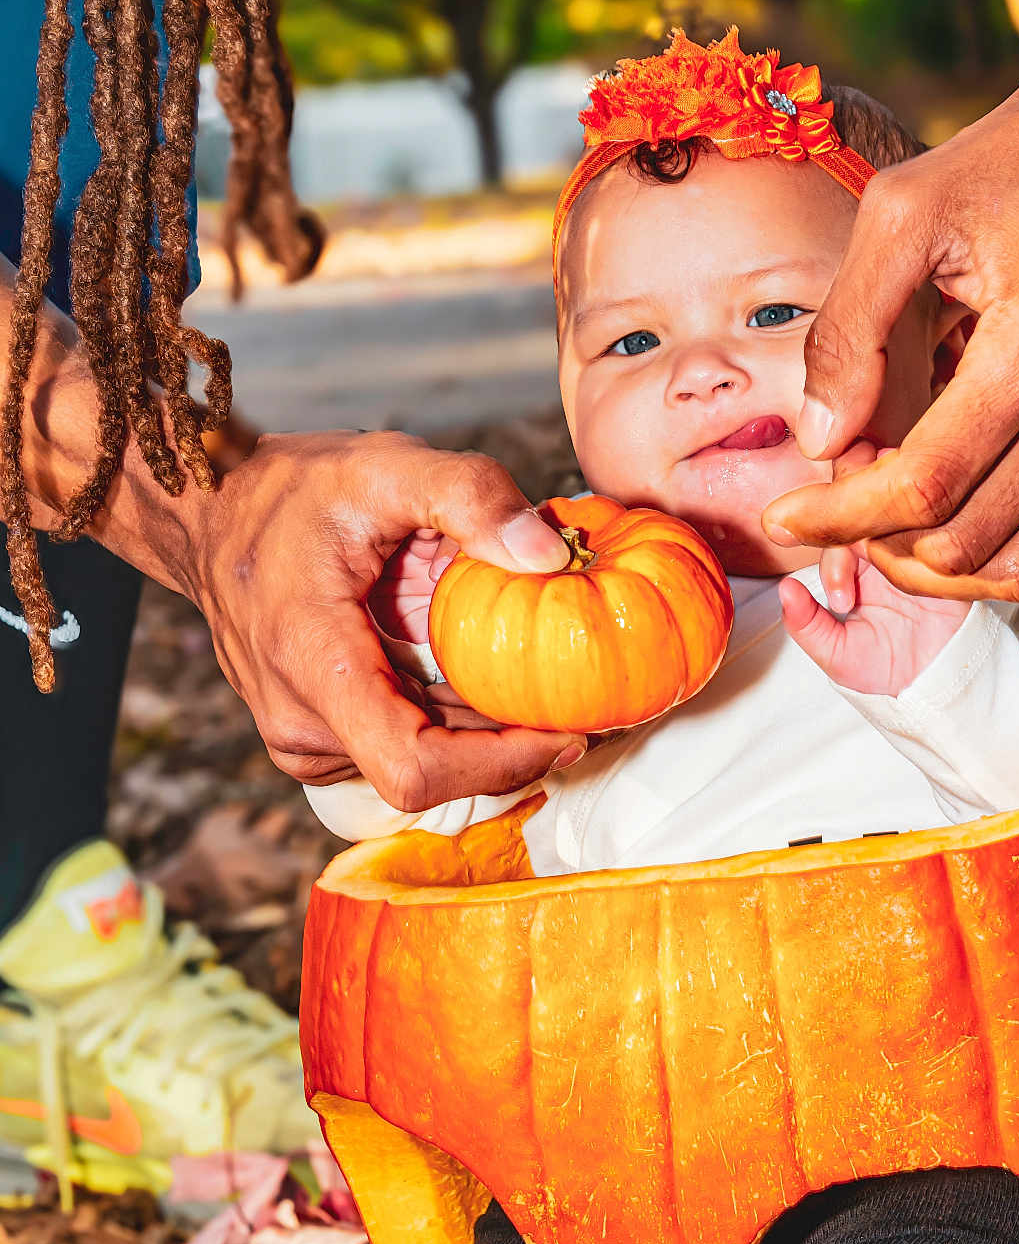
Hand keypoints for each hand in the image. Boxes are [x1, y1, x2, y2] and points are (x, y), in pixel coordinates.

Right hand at [159, 430, 582, 809]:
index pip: (415, 768)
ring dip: (485, 738)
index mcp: (312, 665)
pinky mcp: (313, 738)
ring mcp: (301, 739)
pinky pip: (397, 749)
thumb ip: (471, 496)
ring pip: (419, 768)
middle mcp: (299, 722)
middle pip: (431, 777)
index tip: (566, 732)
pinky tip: (486, 681)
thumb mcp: (385, 466)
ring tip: (547, 689)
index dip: (500, 765)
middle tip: (584, 706)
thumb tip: (548, 555)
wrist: (208, 513)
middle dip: (512, 750)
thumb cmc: (294, 489)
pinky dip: (451, 726)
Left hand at [762, 23, 1018, 602]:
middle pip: (967, 538)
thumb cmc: (1011, 157)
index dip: (840, 516)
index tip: (782, 513)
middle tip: (835, 490)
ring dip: (937, 561)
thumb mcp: (902, 212)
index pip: (926, 482)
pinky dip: (995, 549)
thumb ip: (848, 329)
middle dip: (880, 537)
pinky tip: (943, 508)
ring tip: (882, 513)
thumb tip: (820, 442)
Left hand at [780, 542, 969, 695]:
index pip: (836, 540)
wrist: (935, 686)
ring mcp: (913, 556)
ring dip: (884, 553)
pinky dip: (920, 552)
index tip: (840, 603)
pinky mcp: (943, 563)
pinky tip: (915, 585)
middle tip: (848, 600)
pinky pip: (932, 537)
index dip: (833, 563)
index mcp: (855, 572)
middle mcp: (883, 558)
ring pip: (895, 524)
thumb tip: (784, 587)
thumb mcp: (835, 653)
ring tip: (886, 591)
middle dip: (848, 557)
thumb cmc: (884, 671)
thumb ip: (805, 624)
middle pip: (862, 524)